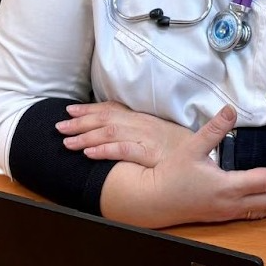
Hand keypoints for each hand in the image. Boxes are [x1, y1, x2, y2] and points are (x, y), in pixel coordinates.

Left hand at [56, 100, 192, 166]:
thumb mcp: (163, 133)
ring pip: (110, 132)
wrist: (206, 155)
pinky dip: (104, 150)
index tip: (70, 110)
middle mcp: (143, 125)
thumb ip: (143, 129)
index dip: (90, 109)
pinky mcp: (151, 153)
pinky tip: (88, 153)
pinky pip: (124, 150)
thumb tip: (123, 127)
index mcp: (144, 118)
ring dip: (85, 136)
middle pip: (106, 119)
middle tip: (59, 126)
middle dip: (80, 121)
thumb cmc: (184, 148)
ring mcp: (146, 138)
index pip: (112, 109)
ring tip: (66, 141)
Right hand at [97, 104, 265, 227]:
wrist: (154, 201)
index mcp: (226, 186)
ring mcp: (229, 213)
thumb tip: (230, 110)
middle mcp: (232, 203)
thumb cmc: (172, 174)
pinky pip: (255, 215)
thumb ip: (213, 129)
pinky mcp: (226, 215)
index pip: (265, 180)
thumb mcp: (191, 148)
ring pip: (265, 211)